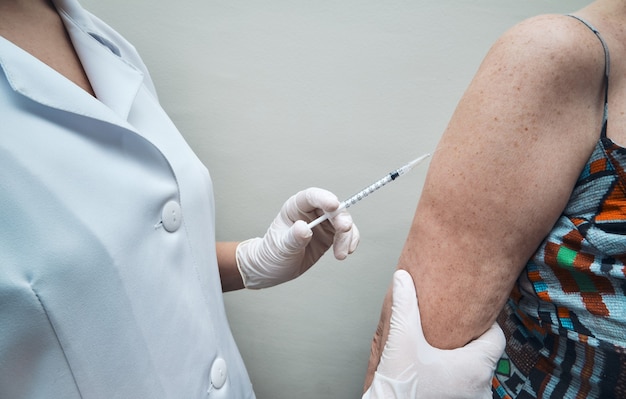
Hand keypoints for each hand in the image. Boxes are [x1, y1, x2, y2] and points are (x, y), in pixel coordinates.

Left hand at [235, 187, 358, 288]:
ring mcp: (322, 224)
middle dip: (341, 218)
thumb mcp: (281, 248)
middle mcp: (310, 212)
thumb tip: (304, 228)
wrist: (274, 270)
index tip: (334, 205)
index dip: (324, 198)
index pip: (311, 197)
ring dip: (347, 235)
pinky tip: (346, 251)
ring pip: (342, 221)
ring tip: (341, 254)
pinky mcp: (330, 236)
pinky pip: (345, 234)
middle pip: (332, 208)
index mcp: (295, 207)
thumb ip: (293, 238)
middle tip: (344, 230)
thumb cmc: (272, 254)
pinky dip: (350, 241)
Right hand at [363, 270, 504, 398]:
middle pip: (485, 354)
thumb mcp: (401, 339)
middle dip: (468, 342)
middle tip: (450, 332)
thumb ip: (404, 305)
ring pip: (477, 373)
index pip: (496, 336)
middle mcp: (482, 388)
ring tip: (442, 352)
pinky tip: (439, 372)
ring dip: (463, 362)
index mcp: (476, 368)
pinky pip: (468, 387)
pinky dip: (457, 378)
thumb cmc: (399, 384)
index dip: (481, 323)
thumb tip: (402, 278)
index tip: (465, 319)